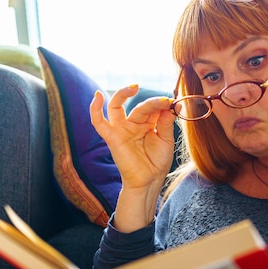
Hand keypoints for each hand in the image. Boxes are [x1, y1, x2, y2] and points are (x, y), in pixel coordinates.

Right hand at [90, 85, 176, 230]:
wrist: (149, 181)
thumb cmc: (157, 162)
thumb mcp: (166, 140)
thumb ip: (166, 123)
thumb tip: (170, 105)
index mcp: (146, 123)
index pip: (152, 108)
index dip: (162, 104)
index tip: (173, 102)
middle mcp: (132, 123)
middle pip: (139, 106)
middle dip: (152, 103)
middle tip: (164, 101)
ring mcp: (121, 129)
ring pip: (116, 106)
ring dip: (122, 94)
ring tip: (134, 88)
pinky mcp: (112, 137)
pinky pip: (99, 122)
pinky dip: (95, 109)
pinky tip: (97, 96)